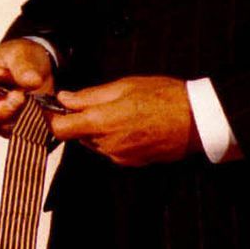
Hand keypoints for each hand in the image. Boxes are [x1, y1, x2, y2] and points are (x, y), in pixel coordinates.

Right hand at [0, 39, 56, 135]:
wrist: (35, 68)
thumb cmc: (19, 58)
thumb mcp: (21, 52)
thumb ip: (23, 65)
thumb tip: (32, 80)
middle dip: (3, 109)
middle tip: (19, 97)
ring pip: (4, 127)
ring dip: (19, 119)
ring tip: (33, 104)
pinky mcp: (14, 128)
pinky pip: (22, 132)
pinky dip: (34, 126)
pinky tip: (43, 115)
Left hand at [49, 76, 198, 165]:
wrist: (198, 120)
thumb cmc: (163, 96)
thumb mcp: (123, 86)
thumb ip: (89, 96)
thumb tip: (63, 98)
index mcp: (102, 123)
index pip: (60, 129)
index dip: (51, 118)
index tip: (52, 107)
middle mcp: (107, 145)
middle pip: (77, 135)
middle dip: (79, 120)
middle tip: (94, 102)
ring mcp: (120, 157)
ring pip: (94, 143)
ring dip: (97, 129)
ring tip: (119, 111)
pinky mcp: (132, 162)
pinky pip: (111, 150)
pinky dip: (112, 138)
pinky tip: (130, 124)